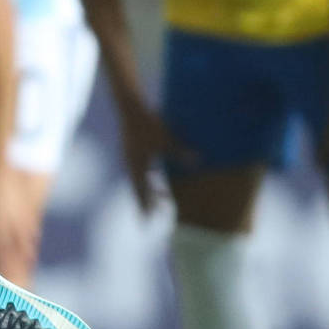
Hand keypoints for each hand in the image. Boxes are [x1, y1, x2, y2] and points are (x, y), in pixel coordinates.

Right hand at [116, 98, 181, 213]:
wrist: (130, 106)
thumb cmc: (148, 123)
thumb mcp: (167, 139)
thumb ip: (182, 152)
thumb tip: (198, 162)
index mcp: (137, 166)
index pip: (141, 192)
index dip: (145, 207)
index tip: (146, 222)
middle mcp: (131, 164)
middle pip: (138, 189)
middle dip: (145, 203)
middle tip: (149, 218)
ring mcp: (130, 156)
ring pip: (140, 178)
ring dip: (149, 188)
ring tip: (160, 197)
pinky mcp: (133, 147)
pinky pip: (142, 167)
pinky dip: (149, 174)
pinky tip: (155, 174)